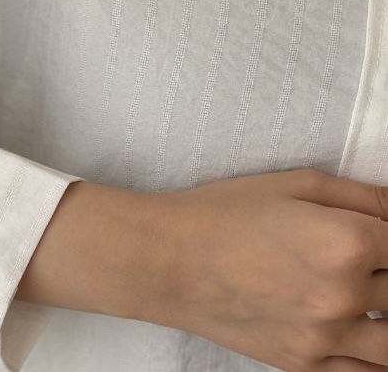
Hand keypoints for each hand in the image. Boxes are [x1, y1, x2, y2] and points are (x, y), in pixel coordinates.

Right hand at [141, 169, 387, 371]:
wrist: (171, 259)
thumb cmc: (226, 213)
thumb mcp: (295, 184)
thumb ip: (362, 196)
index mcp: (347, 241)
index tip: (379, 236)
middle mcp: (344, 294)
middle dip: (387, 269)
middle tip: (366, 259)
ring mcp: (326, 337)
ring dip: (386, 312)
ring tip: (367, 294)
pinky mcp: (305, 364)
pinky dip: (374, 354)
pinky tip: (362, 331)